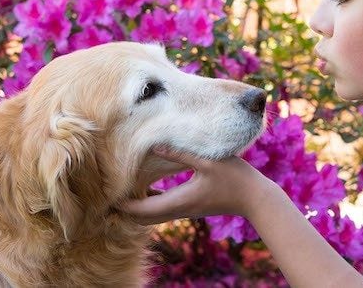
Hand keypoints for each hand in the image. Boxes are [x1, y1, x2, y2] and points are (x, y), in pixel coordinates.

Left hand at [118, 147, 276, 224]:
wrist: (256, 198)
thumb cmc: (235, 178)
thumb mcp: (207, 160)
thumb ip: (180, 152)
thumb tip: (154, 143)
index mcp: (180, 201)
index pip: (142, 210)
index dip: (122, 205)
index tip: (106, 195)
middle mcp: (180, 209)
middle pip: (143, 218)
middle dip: (124, 209)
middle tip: (108, 193)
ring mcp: (186, 209)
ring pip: (153, 215)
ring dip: (137, 206)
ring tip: (123, 189)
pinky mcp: (191, 206)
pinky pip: (163, 208)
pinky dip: (150, 201)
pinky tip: (147, 186)